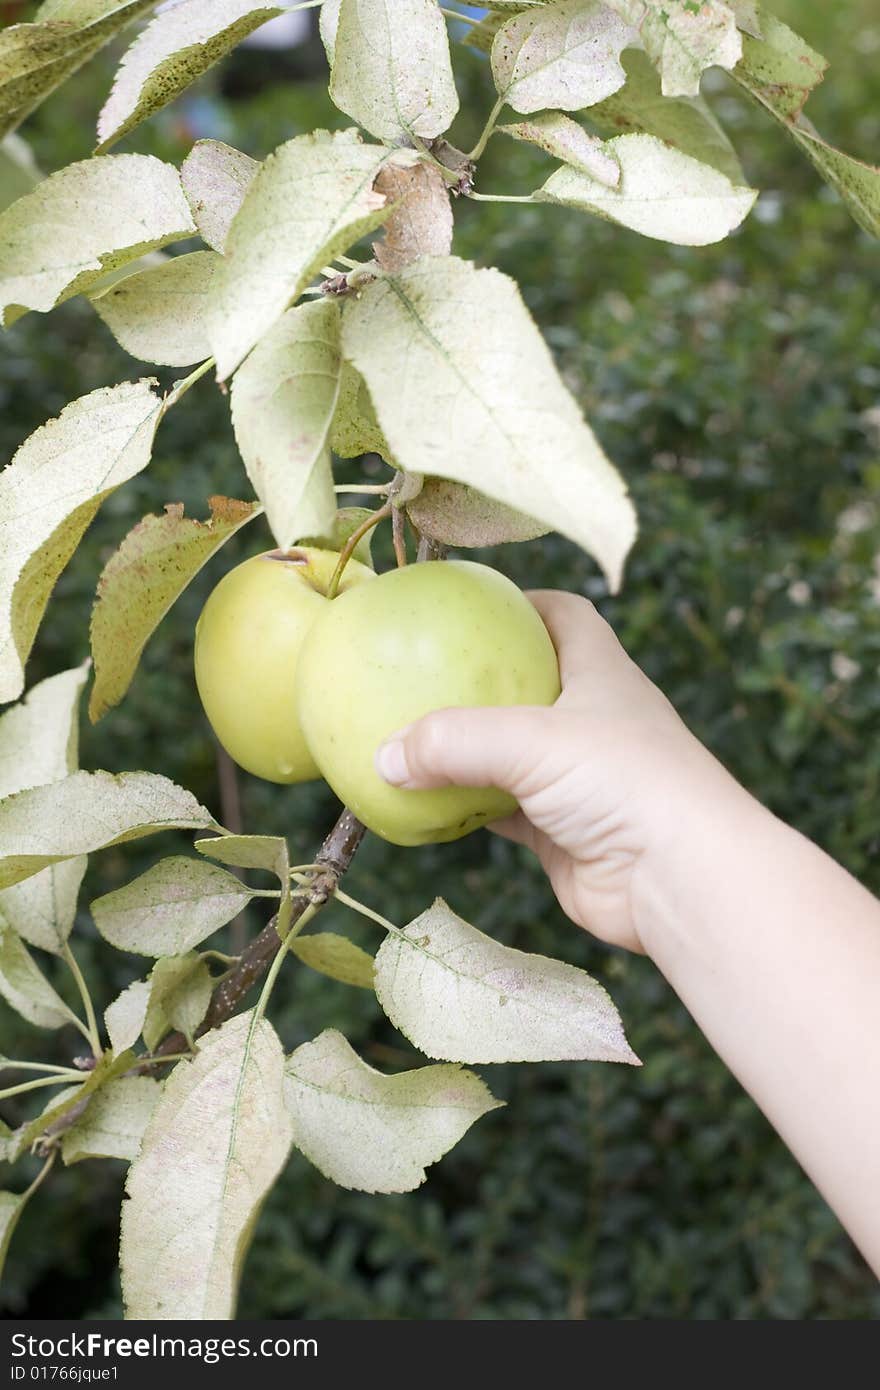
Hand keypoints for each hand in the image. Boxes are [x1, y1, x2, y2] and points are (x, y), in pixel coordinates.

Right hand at [375, 590, 740, 952]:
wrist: (681, 880)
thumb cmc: (627, 783)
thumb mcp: (534, 741)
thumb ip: (453, 742)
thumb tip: (384, 756)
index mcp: (602, 674)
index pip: (566, 616)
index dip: (524, 601)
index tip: (472, 601)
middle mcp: (594, 722)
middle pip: (532, 684)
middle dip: (481, 680)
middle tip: (422, 675)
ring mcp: (579, 780)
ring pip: (511, 755)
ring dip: (467, 751)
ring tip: (409, 739)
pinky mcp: (563, 833)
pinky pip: (501, 812)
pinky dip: (465, 809)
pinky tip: (423, 807)